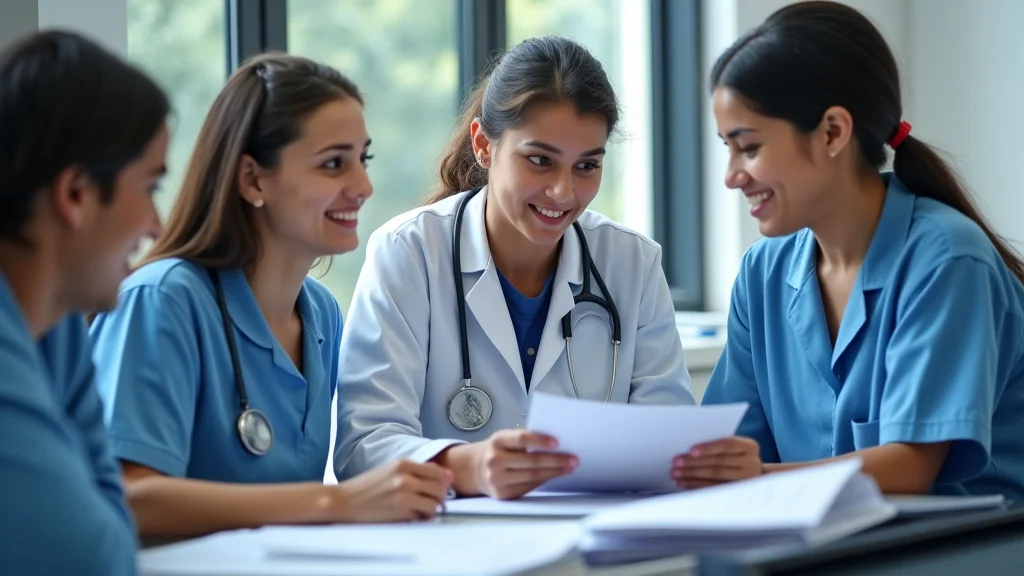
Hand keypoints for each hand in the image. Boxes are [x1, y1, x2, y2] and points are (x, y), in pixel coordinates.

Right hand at [333, 460, 452, 522]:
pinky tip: (410, 516)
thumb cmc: (367, 487)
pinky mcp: (400, 513)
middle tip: (432, 502)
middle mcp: (405, 478)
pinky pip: (422, 517)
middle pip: (440, 488)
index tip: (438, 488)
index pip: (437, 471)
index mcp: (403, 464)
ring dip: (431, 510)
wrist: (344, 501)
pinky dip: (420, 518)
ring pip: (435, 504)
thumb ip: (417, 472)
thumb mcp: (391, 470)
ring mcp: (404, 496)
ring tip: (421, 510)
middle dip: (439, 497)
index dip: (442, 482)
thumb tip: (448, 476)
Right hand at [465, 430, 577, 499]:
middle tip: (573, 459)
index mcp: (497, 440)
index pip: (522, 439)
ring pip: (532, 476)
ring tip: (569, 468)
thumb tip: (556, 446)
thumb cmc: (499, 450)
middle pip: (531, 461)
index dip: (540, 440)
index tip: (558, 443)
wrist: (476, 469)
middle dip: (555, 460)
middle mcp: (494, 460)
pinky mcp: (502, 494)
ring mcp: (497, 479)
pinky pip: (528, 486)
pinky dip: (544, 480)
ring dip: (554, 472)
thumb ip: (524, 440)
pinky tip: (554, 475)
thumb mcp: (506, 439)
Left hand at [672, 436, 760, 488]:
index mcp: (750, 447)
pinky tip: (684, 483)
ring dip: (692, 474)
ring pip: (715, 476)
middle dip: (694, 462)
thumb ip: (718, 445)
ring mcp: (745, 481)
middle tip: (676, 462)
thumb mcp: (735, 448)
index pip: (727, 444)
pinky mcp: (736, 493)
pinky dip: (696, 485)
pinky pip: (713, 488)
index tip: (691, 450)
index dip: (708, 447)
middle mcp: (751, 463)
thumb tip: (689, 449)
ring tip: (676, 473)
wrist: (756, 475)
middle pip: (719, 462)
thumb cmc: (737, 456)